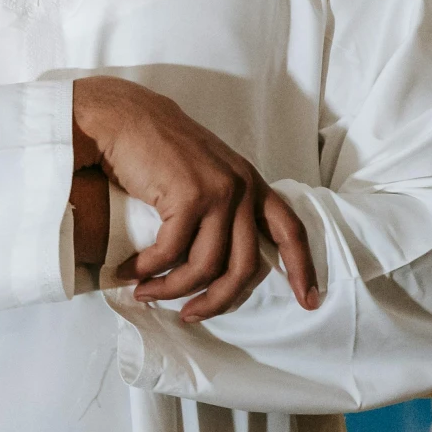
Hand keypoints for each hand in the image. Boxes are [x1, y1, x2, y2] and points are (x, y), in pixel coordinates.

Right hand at [72, 75, 320, 319]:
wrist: (123, 116)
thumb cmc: (155, 145)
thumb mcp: (204, 171)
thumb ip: (221, 203)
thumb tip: (215, 256)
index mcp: (250, 182)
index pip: (290, 229)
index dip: (303, 268)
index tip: (308, 301)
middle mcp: (241, 188)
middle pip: (244, 267)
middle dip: (218, 301)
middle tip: (191, 315)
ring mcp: (217, 192)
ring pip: (205, 267)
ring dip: (173, 289)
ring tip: (147, 293)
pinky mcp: (188, 197)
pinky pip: (170, 252)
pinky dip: (147, 269)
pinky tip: (129, 271)